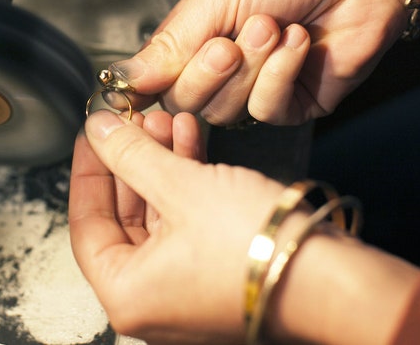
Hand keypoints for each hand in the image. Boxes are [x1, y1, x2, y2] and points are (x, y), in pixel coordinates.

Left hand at [69, 109, 287, 343]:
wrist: (334, 276)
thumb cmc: (259, 248)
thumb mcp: (182, 188)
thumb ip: (132, 156)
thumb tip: (99, 131)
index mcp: (127, 295)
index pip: (85, 224)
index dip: (88, 170)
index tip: (93, 135)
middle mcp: (153, 300)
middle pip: (125, 217)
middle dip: (133, 160)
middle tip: (134, 121)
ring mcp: (186, 288)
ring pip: (159, 215)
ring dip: (163, 164)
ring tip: (167, 119)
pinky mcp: (217, 273)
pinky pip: (188, 222)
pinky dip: (188, 182)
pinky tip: (191, 140)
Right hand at [110, 0, 404, 125]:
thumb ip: (171, 41)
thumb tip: (122, 78)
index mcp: (195, 40)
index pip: (157, 82)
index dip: (151, 86)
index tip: (146, 83)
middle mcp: (221, 71)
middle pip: (186, 103)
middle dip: (208, 72)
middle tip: (230, 40)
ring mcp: (256, 90)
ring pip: (226, 111)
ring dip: (251, 66)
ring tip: (275, 26)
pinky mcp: (292, 105)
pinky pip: (267, 110)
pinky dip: (280, 74)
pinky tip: (299, 42)